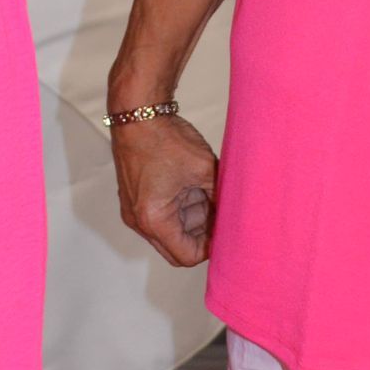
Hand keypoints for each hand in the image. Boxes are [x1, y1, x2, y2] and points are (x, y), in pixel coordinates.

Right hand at [112, 112, 219, 266]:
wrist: (137, 113)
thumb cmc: (166, 140)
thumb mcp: (205, 170)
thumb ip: (220, 199)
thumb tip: (235, 216)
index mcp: (154, 220)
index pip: (187, 256)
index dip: (210, 247)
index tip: (226, 231)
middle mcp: (139, 222)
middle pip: (177, 247)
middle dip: (201, 234)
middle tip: (219, 214)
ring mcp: (134, 211)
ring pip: (171, 231)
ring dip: (191, 218)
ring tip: (205, 191)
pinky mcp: (135, 199)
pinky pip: (161, 216)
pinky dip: (179, 207)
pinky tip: (192, 186)